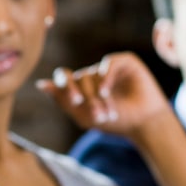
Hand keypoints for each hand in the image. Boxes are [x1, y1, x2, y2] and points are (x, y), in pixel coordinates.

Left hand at [37, 52, 170, 140]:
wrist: (144, 124)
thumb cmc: (115, 122)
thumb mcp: (85, 117)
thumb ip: (63, 101)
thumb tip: (41, 84)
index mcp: (80, 86)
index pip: (63, 78)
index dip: (64, 87)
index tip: (75, 101)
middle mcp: (92, 74)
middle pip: (78, 78)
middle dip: (85, 98)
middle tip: (96, 115)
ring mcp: (107, 67)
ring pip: (92, 74)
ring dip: (99, 96)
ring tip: (109, 114)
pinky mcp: (124, 62)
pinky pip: (107, 63)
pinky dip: (105, 78)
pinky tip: (107, 92)